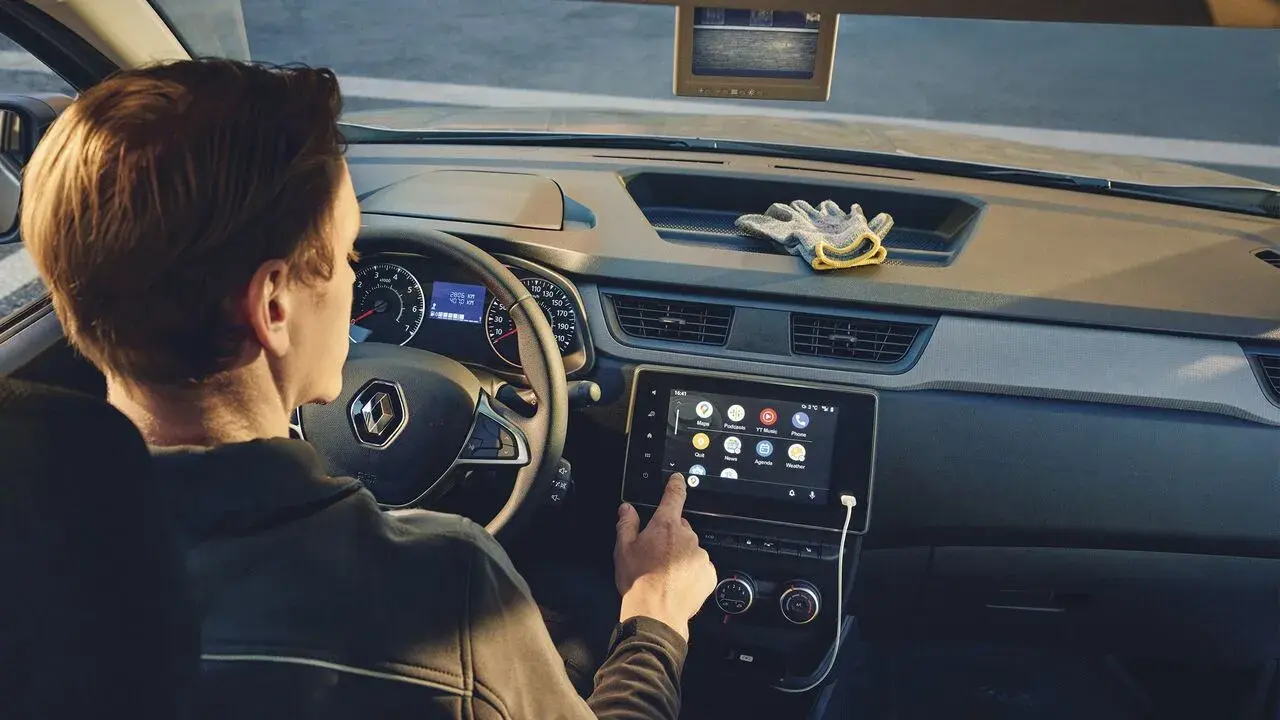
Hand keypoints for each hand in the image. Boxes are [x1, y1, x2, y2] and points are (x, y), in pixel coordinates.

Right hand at [614, 473, 717, 639]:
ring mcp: (700, 555)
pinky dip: (691, 571)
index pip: (674, 496)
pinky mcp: (709, 573)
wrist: (656, 613)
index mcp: (666, 526)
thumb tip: (627, 509)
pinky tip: (678, 583)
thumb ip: (626, 524)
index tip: (678, 479)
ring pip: (691, 548)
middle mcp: (687, 536)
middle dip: (671, 536)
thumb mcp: (623, 550)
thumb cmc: (638, 581)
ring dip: (681, 555)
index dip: (676, 485)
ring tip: (666, 573)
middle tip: (657, 554)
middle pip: (680, 527)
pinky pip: (700, 566)